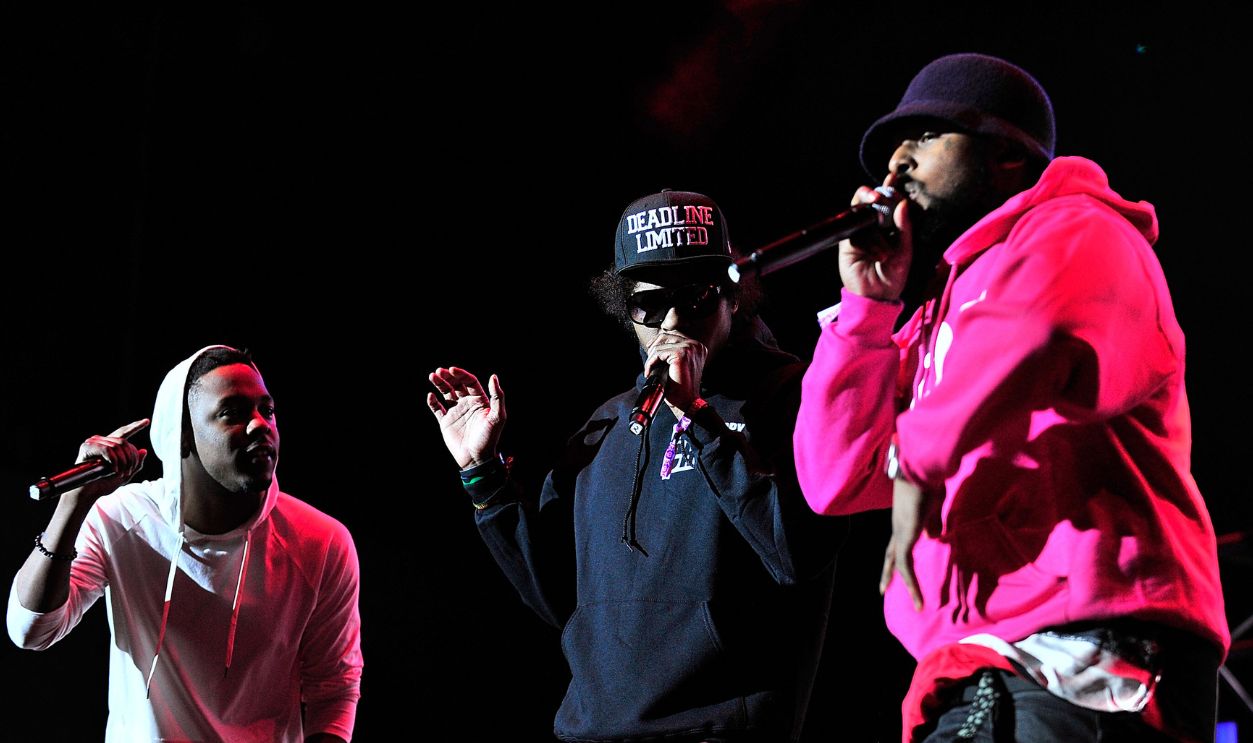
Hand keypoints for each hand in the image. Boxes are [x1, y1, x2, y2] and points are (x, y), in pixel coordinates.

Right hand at [72, 418, 149, 501]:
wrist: (88, 493)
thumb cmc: (103, 485)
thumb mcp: (125, 475)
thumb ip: (135, 464)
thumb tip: (144, 450)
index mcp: (109, 446)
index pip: (124, 433)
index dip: (135, 426)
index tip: (146, 421)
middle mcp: (101, 441)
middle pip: (124, 441)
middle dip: (131, 457)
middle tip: (129, 471)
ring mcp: (93, 443)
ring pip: (118, 445)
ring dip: (124, 461)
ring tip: (121, 473)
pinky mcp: (87, 447)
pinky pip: (107, 449)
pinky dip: (114, 460)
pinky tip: (114, 470)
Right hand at [427, 367, 505, 469]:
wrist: (477, 458)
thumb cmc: (489, 438)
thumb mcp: (497, 417)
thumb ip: (497, 397)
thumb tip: (493, 376)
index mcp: (479, 400)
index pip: (469, 382)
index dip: (461, 374)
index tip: (452, 369)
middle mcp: (467, 403)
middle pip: (456, 384)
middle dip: (448, 376)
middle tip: (439, 371)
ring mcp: (455, 411)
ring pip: (445, 393)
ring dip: (439, 384)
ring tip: (432, 376)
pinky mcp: (445, 421)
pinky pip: (437, 408)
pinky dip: (432, 401)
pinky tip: (430, 396)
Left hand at [644, 329, 706, 416]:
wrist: (688, 402)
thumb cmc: (682, 387)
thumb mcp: (678, 365)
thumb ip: (672, 352)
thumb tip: (654, 343)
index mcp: (697, 347)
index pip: (673, 335)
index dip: (658, 342)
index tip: (650, 350)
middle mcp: (695, 345)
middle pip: (666, 336)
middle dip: (653, 348)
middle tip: (648, 362)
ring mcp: (689, 348)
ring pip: (660, 345)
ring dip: (651, 358)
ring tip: (649, 369)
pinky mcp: (681, 354)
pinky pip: (657, 353)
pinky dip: (650, 362)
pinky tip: (649, 372)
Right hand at [838, 176, 912, 300]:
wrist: (876, 297)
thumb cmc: (894, 276)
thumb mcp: (905, 251)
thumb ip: (904, 227)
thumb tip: (902, 203)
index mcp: (890, 227)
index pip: (889, 203)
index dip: (890, 189)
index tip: (892, 175)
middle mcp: (873, 228)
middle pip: (870, 203)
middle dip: (875, 193)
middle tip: (880, 192)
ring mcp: (858, 234)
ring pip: (859, 214)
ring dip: (870, 212)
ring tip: (878, 206)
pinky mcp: (846, 244)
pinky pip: (853, 233)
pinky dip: (866, 240)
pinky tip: (878, 252)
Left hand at [879, 477, 937, 610]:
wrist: (920, 468)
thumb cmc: (928, 481)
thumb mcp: (933, 506)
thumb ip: (933, 522)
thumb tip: (934, 537)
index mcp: (904, 520)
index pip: (898, 543)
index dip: (897, 556)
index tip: (899, 567)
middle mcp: (898, 527)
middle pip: (890, 555)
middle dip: (888, 572)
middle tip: (883, 589)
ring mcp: (900, 531)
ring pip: (898, 563)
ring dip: (907, 584)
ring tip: (916, 603)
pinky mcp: (905, 535)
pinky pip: (905, 563)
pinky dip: (911, 581)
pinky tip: (917, 593)